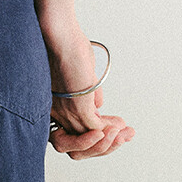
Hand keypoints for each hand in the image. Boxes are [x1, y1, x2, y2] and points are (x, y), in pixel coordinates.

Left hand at [43, 20, 132, 161]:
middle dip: (106, 145)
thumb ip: (90, 92)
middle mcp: (56, 114)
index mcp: (55, 108)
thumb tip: (101, 106)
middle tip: (126, 135)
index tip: (116, 128)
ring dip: (110, 140)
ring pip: (88, 141)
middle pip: (79, 145)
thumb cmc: (69, 48)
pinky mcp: (77, 107)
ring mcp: (65, 112)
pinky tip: (119, 128)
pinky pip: (93, 130)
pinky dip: (108, 132)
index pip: (74, 135)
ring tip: (124, 133)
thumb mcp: (84, 75)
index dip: (96, 136)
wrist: (61, 35)